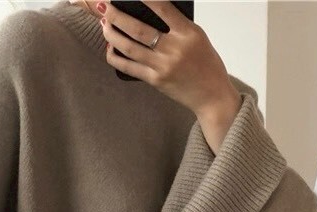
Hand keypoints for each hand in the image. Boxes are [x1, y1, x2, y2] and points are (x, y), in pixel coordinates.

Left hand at [98, 0, 241, 119]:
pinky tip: (109, 49)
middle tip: (105, 6)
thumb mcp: (197, 38)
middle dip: (117, 16)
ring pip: (130, 48)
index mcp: (188, 33)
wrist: (212, 97)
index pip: (163, 7)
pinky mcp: (156, 81)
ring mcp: (163, 67)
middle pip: (139, 29)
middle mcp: (174, 49)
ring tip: (104, 24)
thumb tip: (148, 14)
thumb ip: (177, 25)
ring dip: (112, 34)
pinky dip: (116, 58)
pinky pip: (130, 68)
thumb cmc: (206, 65)